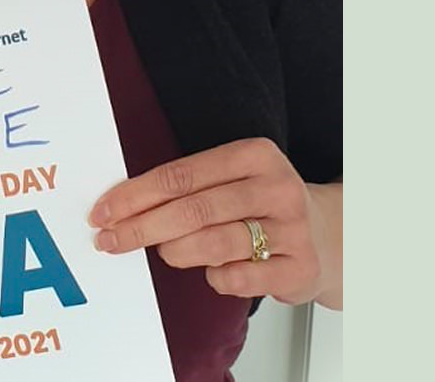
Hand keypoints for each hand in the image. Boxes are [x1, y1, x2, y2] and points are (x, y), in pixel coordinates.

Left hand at [88, 137, 339, 306]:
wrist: (331, 236)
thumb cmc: (265, 206)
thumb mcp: (233, 179)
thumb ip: (188, 187)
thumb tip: (122, 206)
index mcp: (255, 155)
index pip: (181, 175)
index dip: (135, 195)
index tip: (103, 212)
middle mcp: (276, 188)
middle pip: (193, 209)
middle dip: (142, 227)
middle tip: (112, 240)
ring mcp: (291, 229)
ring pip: (213, 244)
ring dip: (176, 252)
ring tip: (167, 251)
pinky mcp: (298, 268)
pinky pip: (237, 278)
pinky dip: (215, 277)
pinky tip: (214, 269)